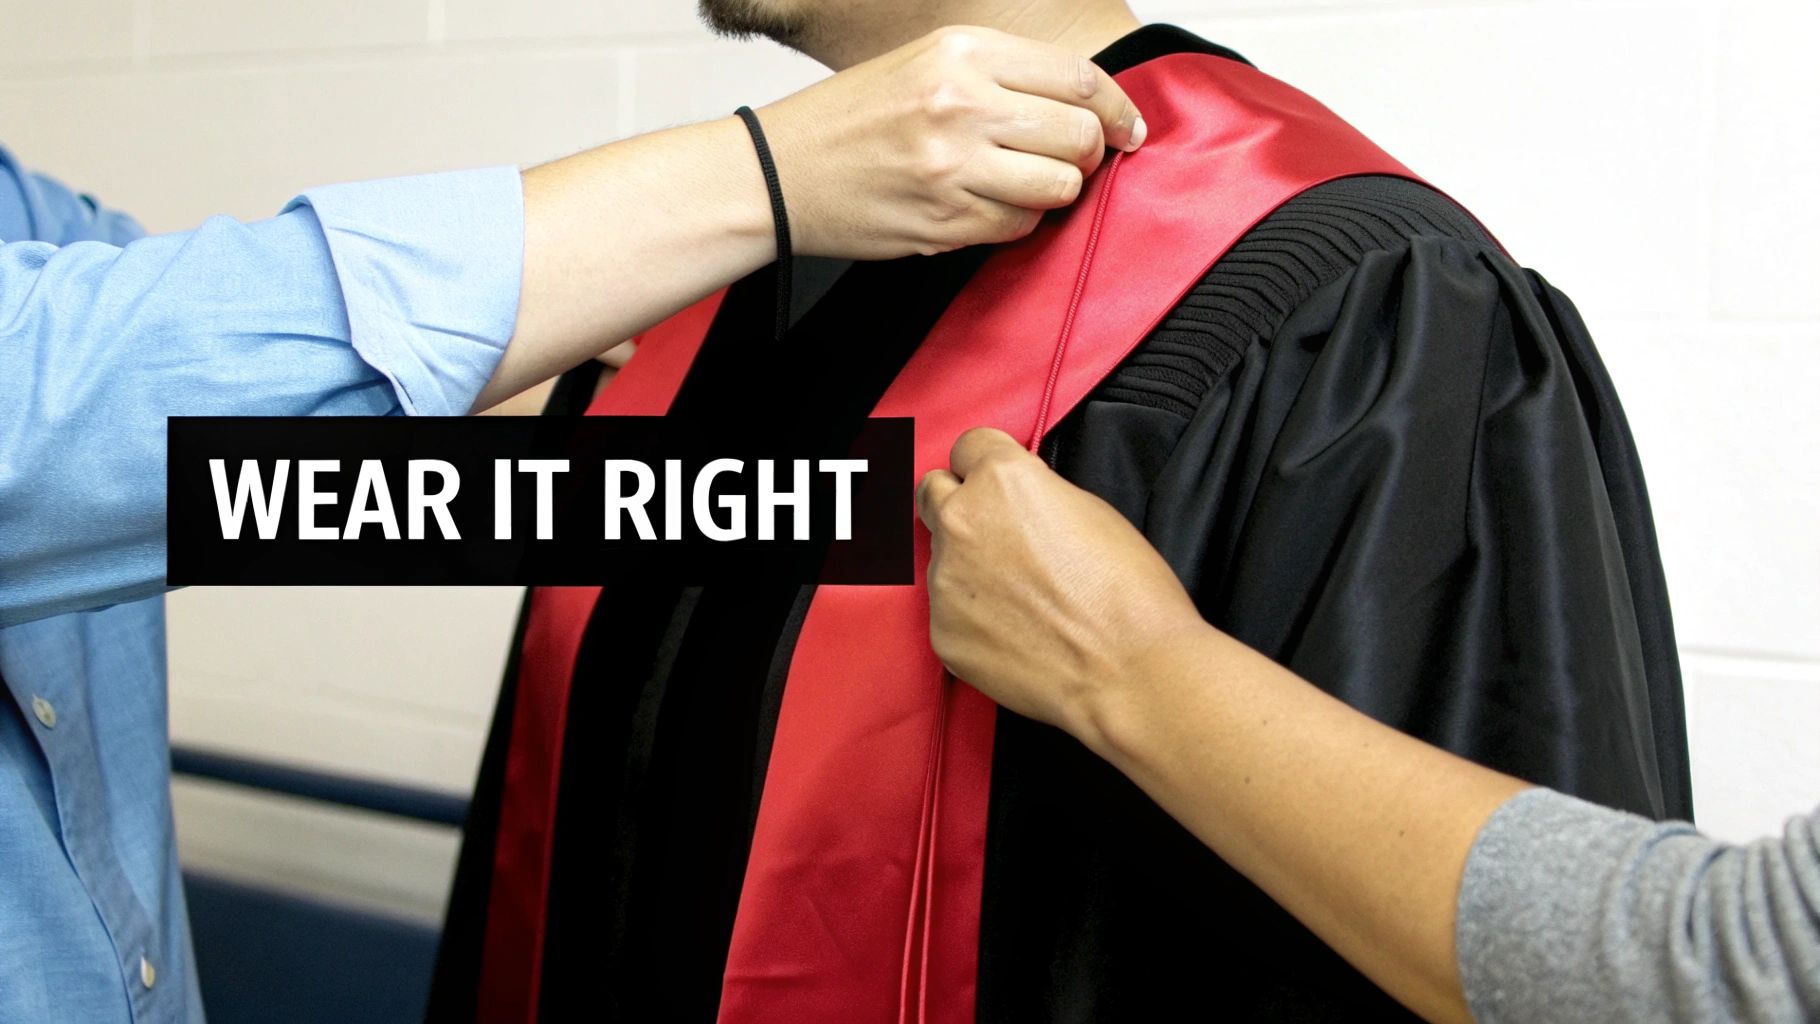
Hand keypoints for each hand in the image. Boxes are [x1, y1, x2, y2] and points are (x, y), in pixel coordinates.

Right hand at [759, 26, 1147, 258]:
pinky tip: (983, 206)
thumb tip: (1084, 106)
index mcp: (962, 53)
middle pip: (1078, 135)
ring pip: (1057, 187)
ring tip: (1017, 183)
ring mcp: (953, 167)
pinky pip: (1018, 228)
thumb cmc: (850, 120)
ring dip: (1052, 192)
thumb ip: (1004, 76)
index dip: (1116, 109)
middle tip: (1066, 160)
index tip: (1126, 129)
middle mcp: (961, 104)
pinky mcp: (945, 221)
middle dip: (1086, 154)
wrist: (779, 172)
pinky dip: (1014, 223)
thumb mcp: (926, 64)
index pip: (1078, 78)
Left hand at [916, 428, 1203, 742]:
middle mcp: (961, 521)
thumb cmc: (1127, 594)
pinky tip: (1016, 633)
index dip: (985, 465)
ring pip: (941, 558)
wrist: (1128, 670)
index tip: (993, 481)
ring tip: (1023, 599)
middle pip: (932, 492)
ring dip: (970, 568)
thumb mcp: (1090, 509)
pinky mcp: (942, 631)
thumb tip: (1016, 504)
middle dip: (958, 504)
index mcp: (1000, 479)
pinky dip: (973, 618)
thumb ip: (1034, 494)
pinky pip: (949, 612)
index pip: (967, 447)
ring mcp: (944, 580)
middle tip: (995, 532)